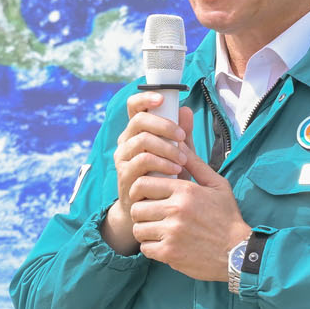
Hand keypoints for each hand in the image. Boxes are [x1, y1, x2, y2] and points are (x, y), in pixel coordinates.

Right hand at [102, 91, 192, 254]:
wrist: (152, 210)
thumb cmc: (166, 178)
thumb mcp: (178, 154)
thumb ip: (182, 134)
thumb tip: (186, 110)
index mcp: (138, 131)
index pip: (134, 106)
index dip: (145, 98)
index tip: (162, 98)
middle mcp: (126, 141)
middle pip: (139, 120)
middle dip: (164, 125)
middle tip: (182, 137)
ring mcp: (123, 158)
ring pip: (142, 140)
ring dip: (166, 147)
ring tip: (182, 160)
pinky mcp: (125, 175)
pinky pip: (142, 161)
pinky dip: (162, 163)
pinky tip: (175, 170)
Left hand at [129, 150, 247, 281]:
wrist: (238, 252)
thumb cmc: (227, 216)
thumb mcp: (216, 185)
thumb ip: (194, 163)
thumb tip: (178, 141)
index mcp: (185, 191)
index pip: (142, 184)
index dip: (139, 190)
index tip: (145, 196)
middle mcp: (176, 210)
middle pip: (136, 208)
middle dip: (141, 211)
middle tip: (151, 215)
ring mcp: (172, 233)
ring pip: (138, 229)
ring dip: (145, 230)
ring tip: (158, 229)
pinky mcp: (169, 253)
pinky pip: (144, 248)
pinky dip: (151, 247)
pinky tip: (164, 244)